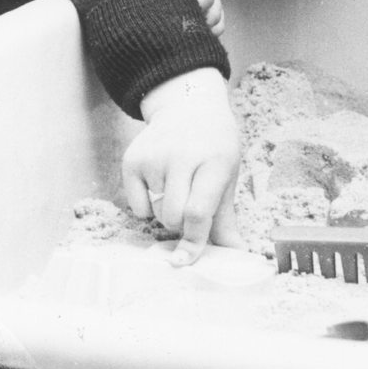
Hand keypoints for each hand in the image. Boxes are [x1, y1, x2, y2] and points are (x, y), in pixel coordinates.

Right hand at [122, 68, 244, 265]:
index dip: (193, 242)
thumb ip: (225, 217)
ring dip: (167, 211)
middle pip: (174, 217)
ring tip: (178, 183)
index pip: (199, 211)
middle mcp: (182, 156)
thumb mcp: (227, 174)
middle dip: (182, 224)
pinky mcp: (132, 159)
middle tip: (191, 205)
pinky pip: (137, 207)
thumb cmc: (213, 146)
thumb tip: (236, 253)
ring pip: (157, 213)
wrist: (188, 106)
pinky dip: (147, 205)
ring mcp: (154, 156)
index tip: (184, 261)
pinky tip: (158, 180)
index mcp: (215, 161)